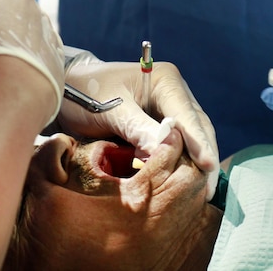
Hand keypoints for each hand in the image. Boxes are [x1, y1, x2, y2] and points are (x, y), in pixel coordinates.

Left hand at [58, 54, 219, 198]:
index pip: (187, 115)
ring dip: (196, 162)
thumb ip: (137, 129)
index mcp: (164, 80)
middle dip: (203, 156)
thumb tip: (165, 151)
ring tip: (202, 192)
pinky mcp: (161, 125)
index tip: (207, 165)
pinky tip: (185, 183)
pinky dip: (182, 162)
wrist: (66, 89)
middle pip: (197, 128)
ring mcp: (169, 109)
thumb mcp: (109, 111)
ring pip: (192, 138)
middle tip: (207, 189)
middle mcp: (173, 92)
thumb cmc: (84, 94)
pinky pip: (178, 145)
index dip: (198, 142)